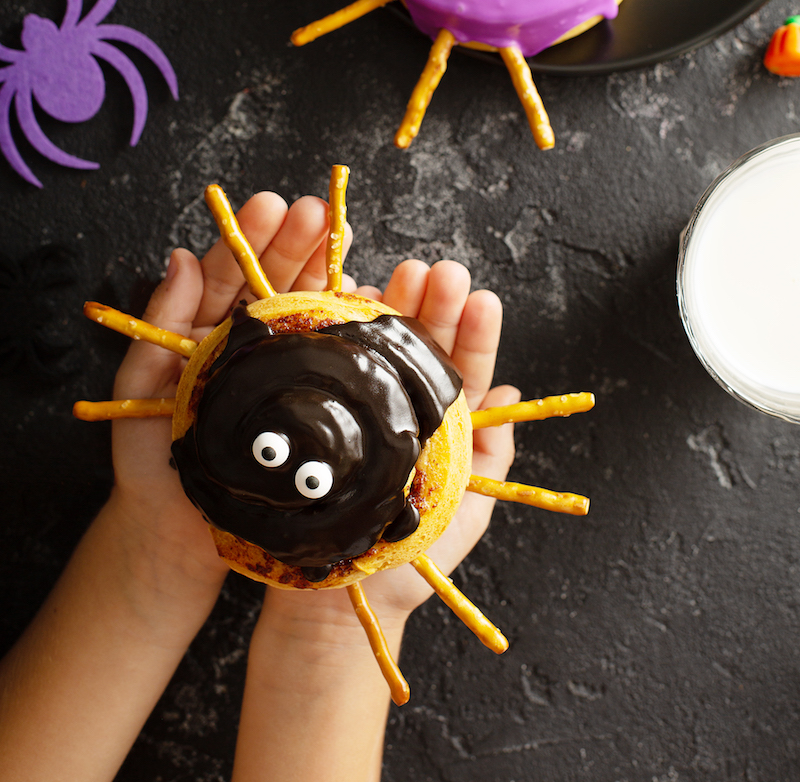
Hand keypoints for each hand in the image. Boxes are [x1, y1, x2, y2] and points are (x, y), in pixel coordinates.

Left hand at [108, 190, 354, 610]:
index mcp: (206, 333)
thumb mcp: (141, 390)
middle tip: (320, 213)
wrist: (180, 537)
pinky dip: (353, 327)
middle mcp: (249, 345)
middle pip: (277, 283)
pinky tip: (372, 300)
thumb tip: (178, 258)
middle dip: (298, 243)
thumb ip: (160, 326)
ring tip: (352, 242)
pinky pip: (335, 358)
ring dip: (331, 274)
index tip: (273, 204)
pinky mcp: (313, 407)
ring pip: (309, 311)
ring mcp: (283, 374)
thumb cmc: (152, 467)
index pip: (229, 274)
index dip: (252, 238)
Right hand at [261, 259, 516, 633]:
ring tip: (402, 277)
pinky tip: (351, 300)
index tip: (481, 299)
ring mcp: (356, 409)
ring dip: (393, 307)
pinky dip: (341, 330)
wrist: (332, 603)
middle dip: (434, 305)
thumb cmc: (401, 562)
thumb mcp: (465, 510)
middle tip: (442, 273)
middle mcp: (400, 410)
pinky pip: (331, 364)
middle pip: (422, 346)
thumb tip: (513, 392)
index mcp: (440, 426)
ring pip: (379, 347)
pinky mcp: (316, 414)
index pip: (463, 370)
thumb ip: (492, 455)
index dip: (473, 333)